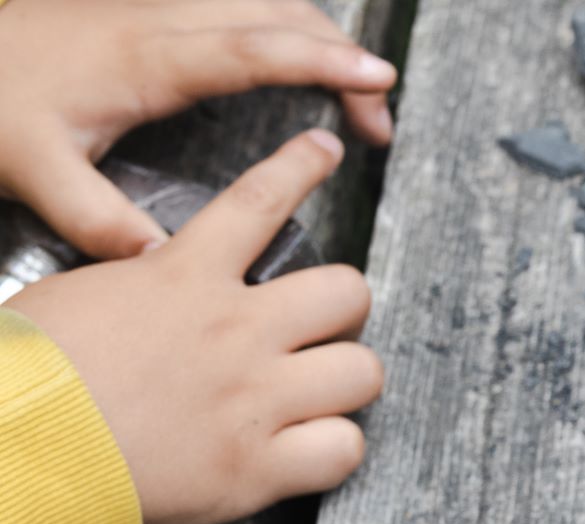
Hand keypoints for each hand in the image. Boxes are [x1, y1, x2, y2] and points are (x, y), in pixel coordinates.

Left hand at [0, 0, 395, 259]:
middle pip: (277, 13)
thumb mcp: (35, 173)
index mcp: (144, 61)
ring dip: (322, 41)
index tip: (376, 79)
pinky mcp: (156, 12)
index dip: (321, 61)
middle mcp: (160, 21)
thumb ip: (101, 223)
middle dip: (342, 57)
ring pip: (266, 3)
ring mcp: (160, 8)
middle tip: (378, 123)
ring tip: (357, 101)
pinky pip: (245, 8)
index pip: (252, 48)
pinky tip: (304, 69)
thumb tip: (164, 266)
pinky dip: (291, 33)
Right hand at [4, 131, 382, 523]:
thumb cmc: (30, 372)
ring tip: (320, 393)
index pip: (259, 202)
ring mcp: (254, 399)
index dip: (300, 168)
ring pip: (363, 372)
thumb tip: (164, 281)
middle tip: (321, 330)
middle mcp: (234, 330)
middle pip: (347, 292)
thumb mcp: (82, 294)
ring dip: (346, 383)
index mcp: (183, 279)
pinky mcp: (259, 467)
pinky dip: (333, 452)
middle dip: (343, 311)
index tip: (325, 152)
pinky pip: (344, 450)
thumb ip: (145, 283)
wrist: (16, 443)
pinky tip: (307, 450)